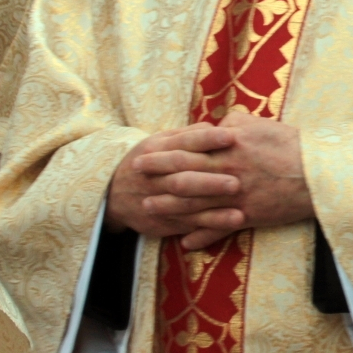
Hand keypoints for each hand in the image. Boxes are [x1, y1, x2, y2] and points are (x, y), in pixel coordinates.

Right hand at [104, 124, 242, 238]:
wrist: (113, 194)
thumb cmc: (148, 161)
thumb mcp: (159, 142)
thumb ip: (187, 135)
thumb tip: (215, 126)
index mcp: (156, 151)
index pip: (183, 144)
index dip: (206, 140)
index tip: (230, 137)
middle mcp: (157, 177)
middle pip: (184, 178)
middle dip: (210, 182)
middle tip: (237, 182)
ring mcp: (160, 202)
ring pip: (187, 206)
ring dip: (214, 211)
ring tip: (239, 213)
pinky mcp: (165, 222)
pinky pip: (190, 224)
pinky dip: (210, 226)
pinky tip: (231, 222)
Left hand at [132, 110, 314, 249]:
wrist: (318, 173)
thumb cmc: (291, 145)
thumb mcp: (261, 124)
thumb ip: (233, 123)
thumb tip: (215, 124)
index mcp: (229, 144)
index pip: (188, 146)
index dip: (163, 150)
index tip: (143, 151)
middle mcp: (227, 170)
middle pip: (183, 172)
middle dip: (156, 174)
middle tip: (134, 175)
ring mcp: (235, 195)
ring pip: (194, 203)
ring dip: (168, 206)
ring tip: (148, 208)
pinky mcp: (247, 215)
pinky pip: (218, 228)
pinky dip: (201, 236)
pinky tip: (185, 242)